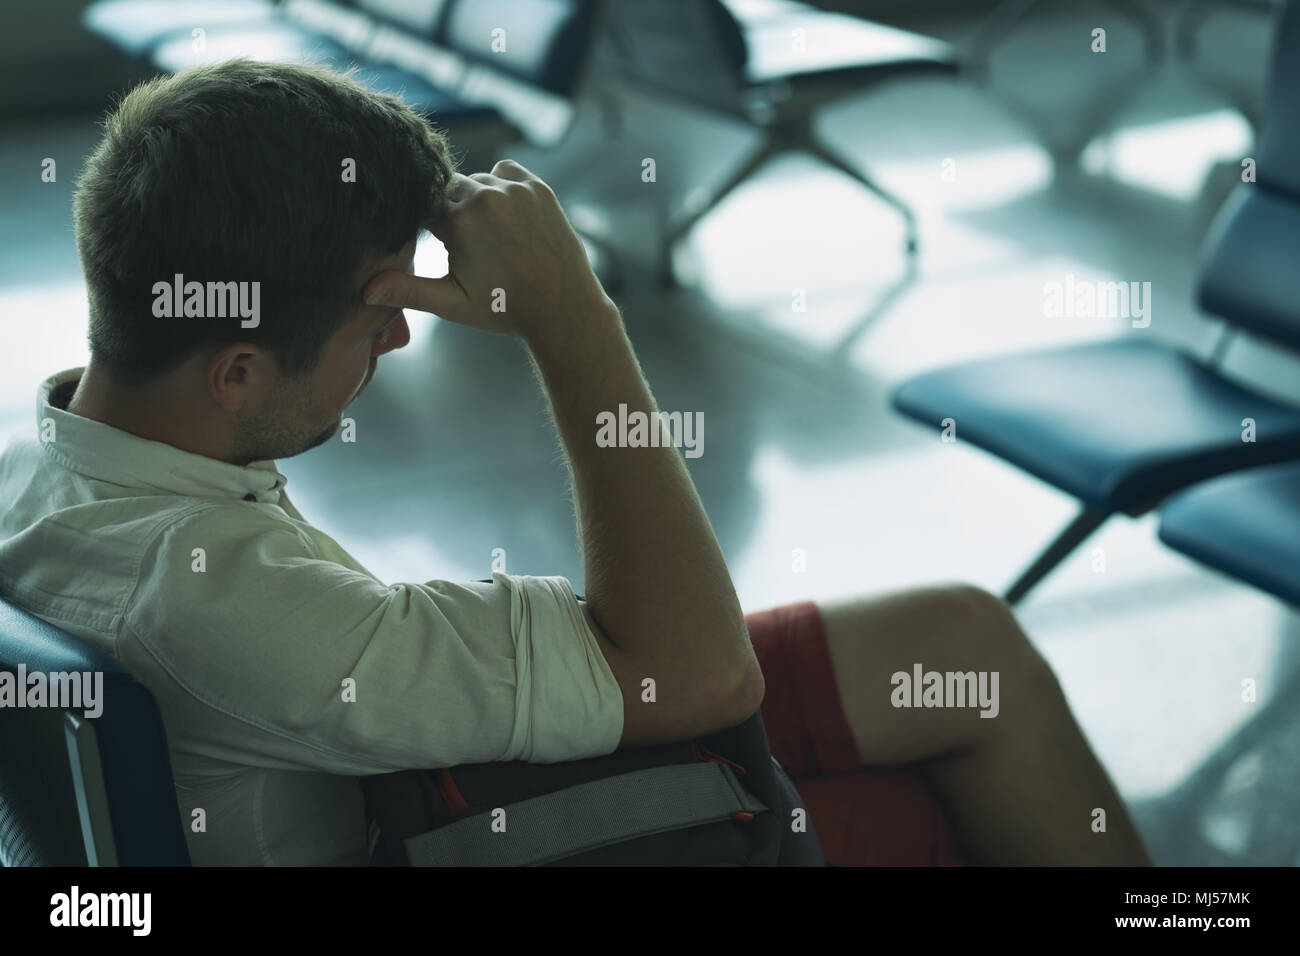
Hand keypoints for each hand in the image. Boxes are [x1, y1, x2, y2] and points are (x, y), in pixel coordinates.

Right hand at [362, 160, 609, 337]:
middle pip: (448, 190)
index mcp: (460, 221)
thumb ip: (409, 290)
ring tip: (490, 237)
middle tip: (467, 247)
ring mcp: (516, 189)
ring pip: (477, 181)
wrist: (564, 308)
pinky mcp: (538, 187)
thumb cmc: (506, 309)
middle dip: (451, 214)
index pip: (423, 206)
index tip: (437, 244)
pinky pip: (506, 172)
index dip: (426, 226)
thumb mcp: (453, 303)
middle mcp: (487, 196)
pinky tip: (505, 217)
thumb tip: (366, 290)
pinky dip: (501, 187)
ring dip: (476, 200)